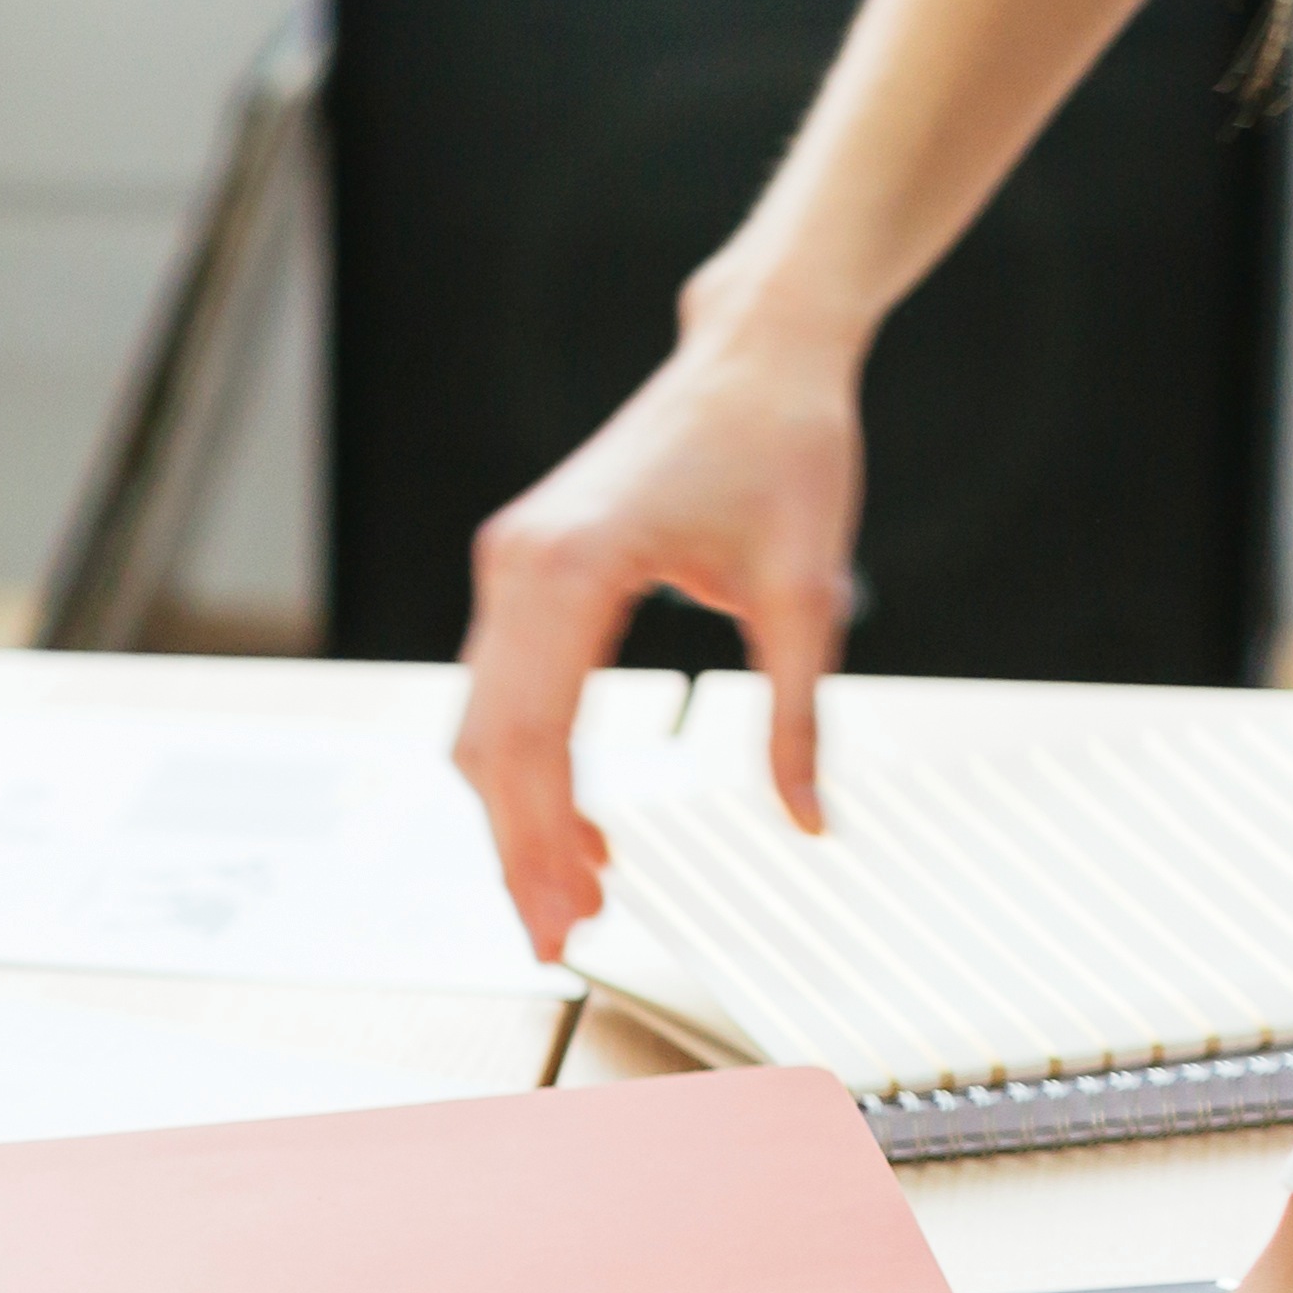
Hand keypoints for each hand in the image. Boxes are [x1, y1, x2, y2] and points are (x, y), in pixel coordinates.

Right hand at [451, 314, 865, 960]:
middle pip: (487, 745)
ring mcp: (509, 568)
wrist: (756, 352)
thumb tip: (806, 821)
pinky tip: (578, 824)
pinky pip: (504, 691)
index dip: (543, 840)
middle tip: (558, 940)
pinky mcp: (525, 572)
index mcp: (569, 566)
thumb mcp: (811, 590)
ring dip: (518, 817)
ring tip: (577, 894)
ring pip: (482, 725)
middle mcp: (515, 566)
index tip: (570, 918)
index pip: (531, 737)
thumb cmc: (784, 445)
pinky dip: (528, 766)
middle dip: (518, 851)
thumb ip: (796, 714)